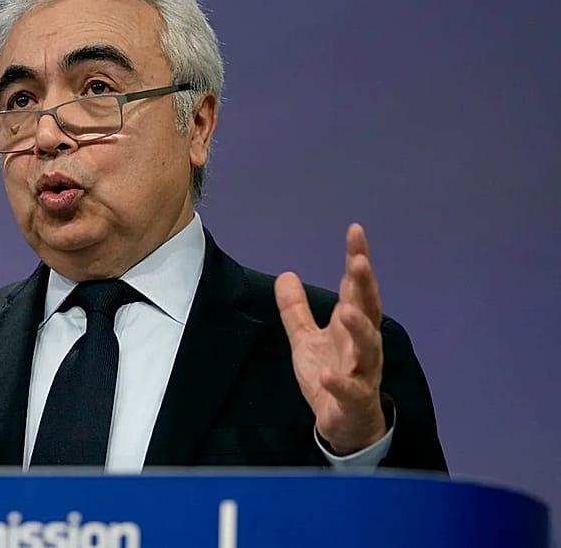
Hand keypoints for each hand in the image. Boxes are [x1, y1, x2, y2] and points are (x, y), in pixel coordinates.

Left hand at [276, 223, 385, 454]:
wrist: (345, 423)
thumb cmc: (332, 374)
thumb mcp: (306, 339)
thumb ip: (296, 310)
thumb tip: (286, 275)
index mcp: (353, 326)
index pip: (356, 287)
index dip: (357, 259)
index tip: (355, 232)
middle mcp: (363, 344)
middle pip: (368, 310)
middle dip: (365, 286)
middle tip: (360, 261)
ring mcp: (362, 372)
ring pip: (367, 348)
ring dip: (359, 329)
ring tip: (347, 312)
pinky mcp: (354, 399)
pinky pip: (350, 390)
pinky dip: (341, 382)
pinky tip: (331, 375)